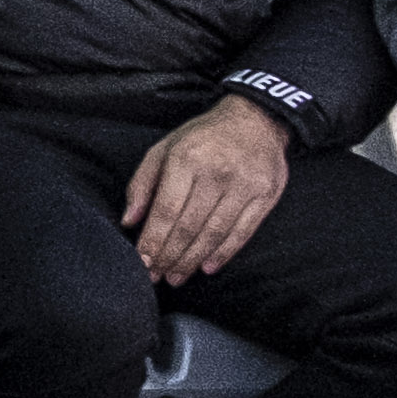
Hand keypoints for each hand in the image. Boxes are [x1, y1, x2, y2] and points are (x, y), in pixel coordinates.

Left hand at [119, 97, 292, 288]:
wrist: (255, 120)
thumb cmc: (202, 138)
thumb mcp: (164, 149)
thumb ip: (142, 183)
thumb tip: (129, 221)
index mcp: (187, 159)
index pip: (167, 210)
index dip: (153, 240)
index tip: (142, 262)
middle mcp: (218, 173)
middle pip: (190, 226)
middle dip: (170, 257)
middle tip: (157, 277)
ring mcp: (245, 185)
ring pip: (215, 234)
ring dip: (193, 260)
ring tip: (177, 276)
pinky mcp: (266, 195)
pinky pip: (243, 232)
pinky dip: (224, 253)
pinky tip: (207, 267)